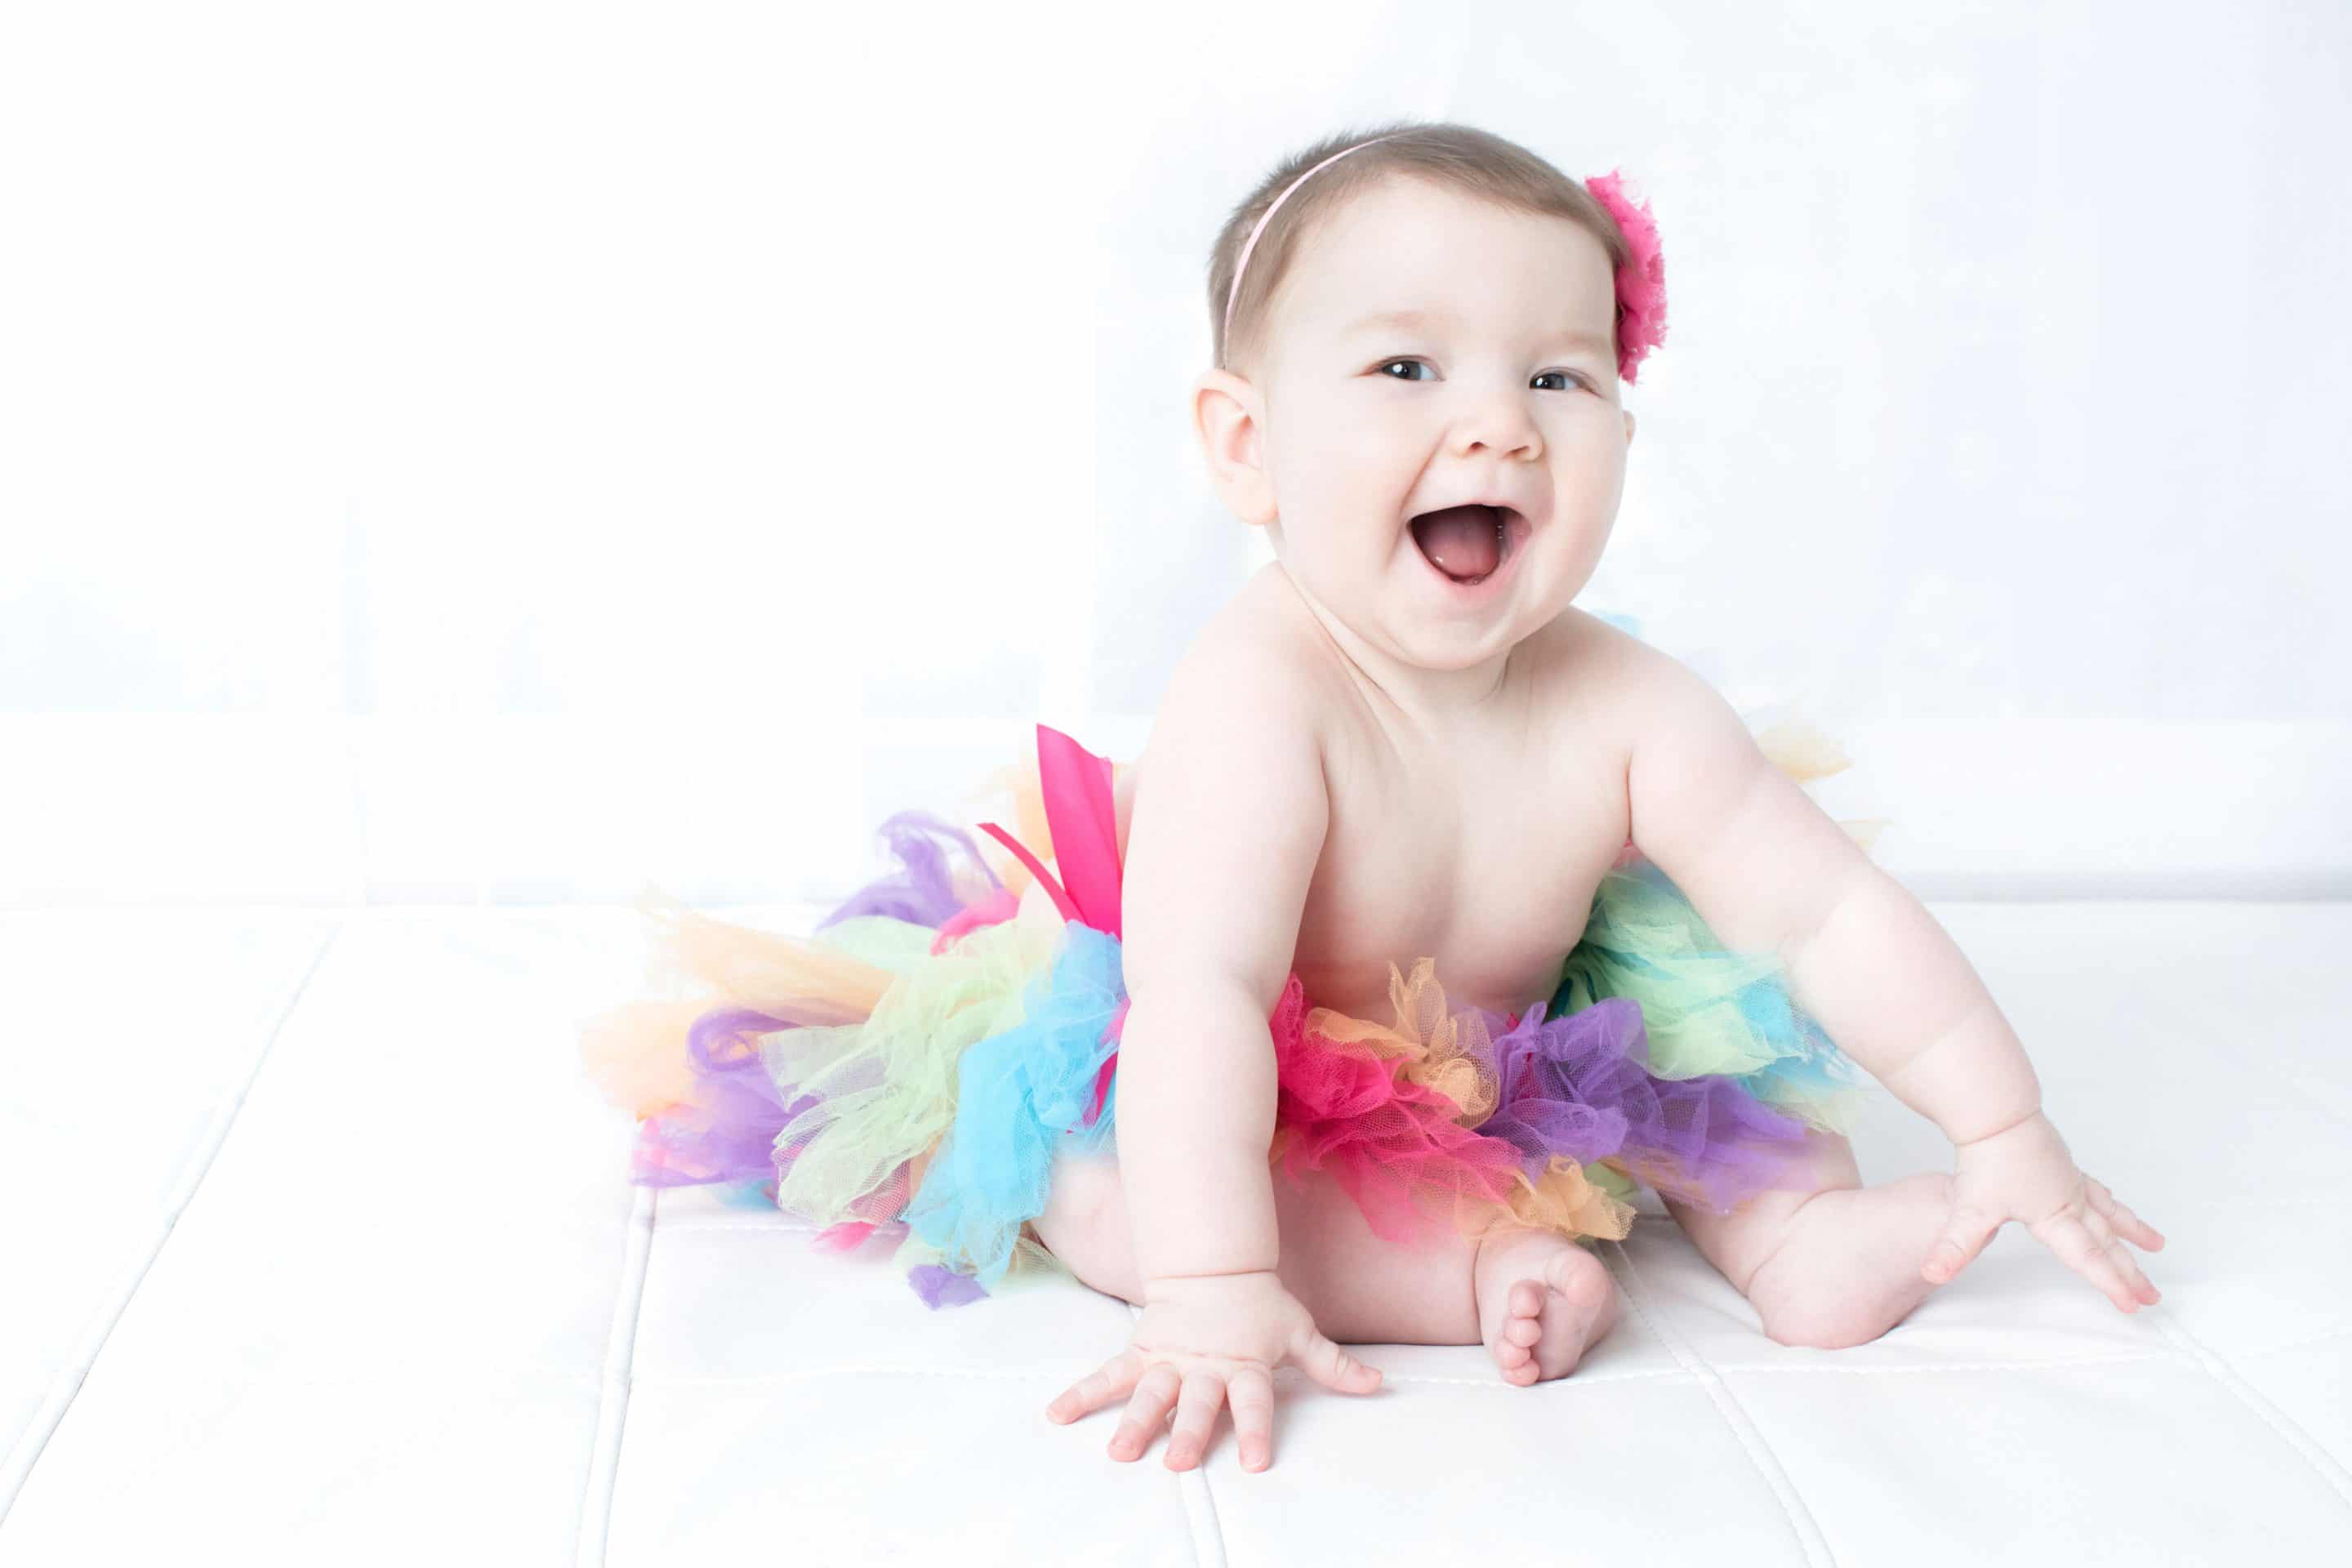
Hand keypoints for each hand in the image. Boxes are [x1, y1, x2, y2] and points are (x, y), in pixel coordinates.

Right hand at [1042, 1268, 1382, 1472]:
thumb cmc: (1259, 1304)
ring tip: (1118, 1452)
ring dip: (1134, 1422)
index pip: (1255, 1401)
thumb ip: (1333, 1364)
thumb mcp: (1298, 1330)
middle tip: (1177, 1462)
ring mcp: (1169, 1361)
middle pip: (1196, 1403)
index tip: (1256, 1461)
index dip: (1257, 1428)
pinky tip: (1056, 1414)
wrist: (1212, 1265)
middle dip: (1187, 1431)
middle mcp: (1204, 1367)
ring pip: (1150, 1394)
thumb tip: (1378, 1385)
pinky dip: (1082, 1394)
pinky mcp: (1141, 1354)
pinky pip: (1108, 1376)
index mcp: (1245, 1364)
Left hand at [1923, 1109, 2166, 1310]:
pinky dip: (2113, 1204)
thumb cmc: (1987, 1157)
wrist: (1995, 1112)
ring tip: (2157, 1247)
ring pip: (2110, 1214)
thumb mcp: (1970, 1209)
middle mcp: (2070, 1200)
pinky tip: (2115, 1207)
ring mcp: (2070, 1181)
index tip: (2132, 1306)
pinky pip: (2098, 1191)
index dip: (2111, 1285)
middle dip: (2130, 1272)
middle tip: (2152, 1297)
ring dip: (2133, 1234)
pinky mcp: (2064, 1165)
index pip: (2087, 1258)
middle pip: (2107, 1243)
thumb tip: (1932, 1272)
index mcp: (2054, 1216)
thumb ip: (1954, 1246)